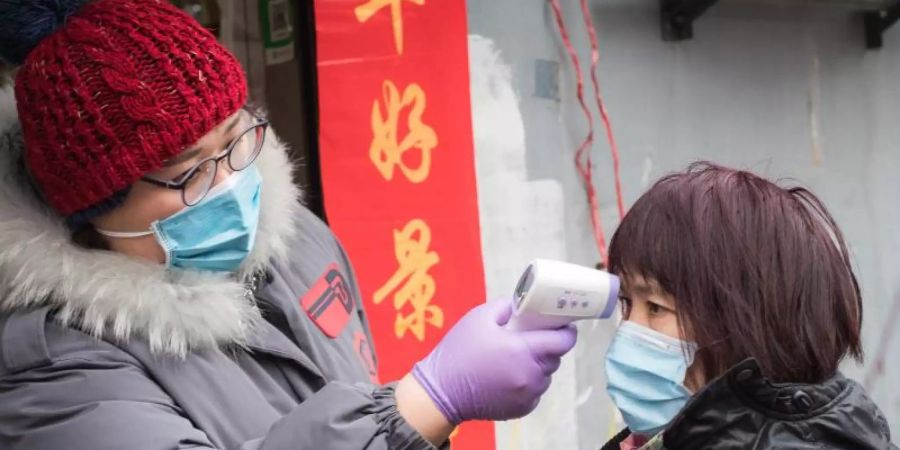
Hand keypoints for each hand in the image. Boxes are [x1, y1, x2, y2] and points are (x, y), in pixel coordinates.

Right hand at [411, 298, 577, 423]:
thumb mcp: (479, 317)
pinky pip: (535, 392)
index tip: (563, 325)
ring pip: (545, 376)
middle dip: (547, 347)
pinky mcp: (521, 409)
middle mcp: (530, 375)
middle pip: (554, 358)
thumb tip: (521, 306)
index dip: (567, 331)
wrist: (441, 391)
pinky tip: (509, 377)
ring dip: (537, 366)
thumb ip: (505, 306)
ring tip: (515, 359)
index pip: (562, 341)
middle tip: (530, 339)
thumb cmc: (459, 352)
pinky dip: (528, 384)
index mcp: (523, 350)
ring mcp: (527, 395)